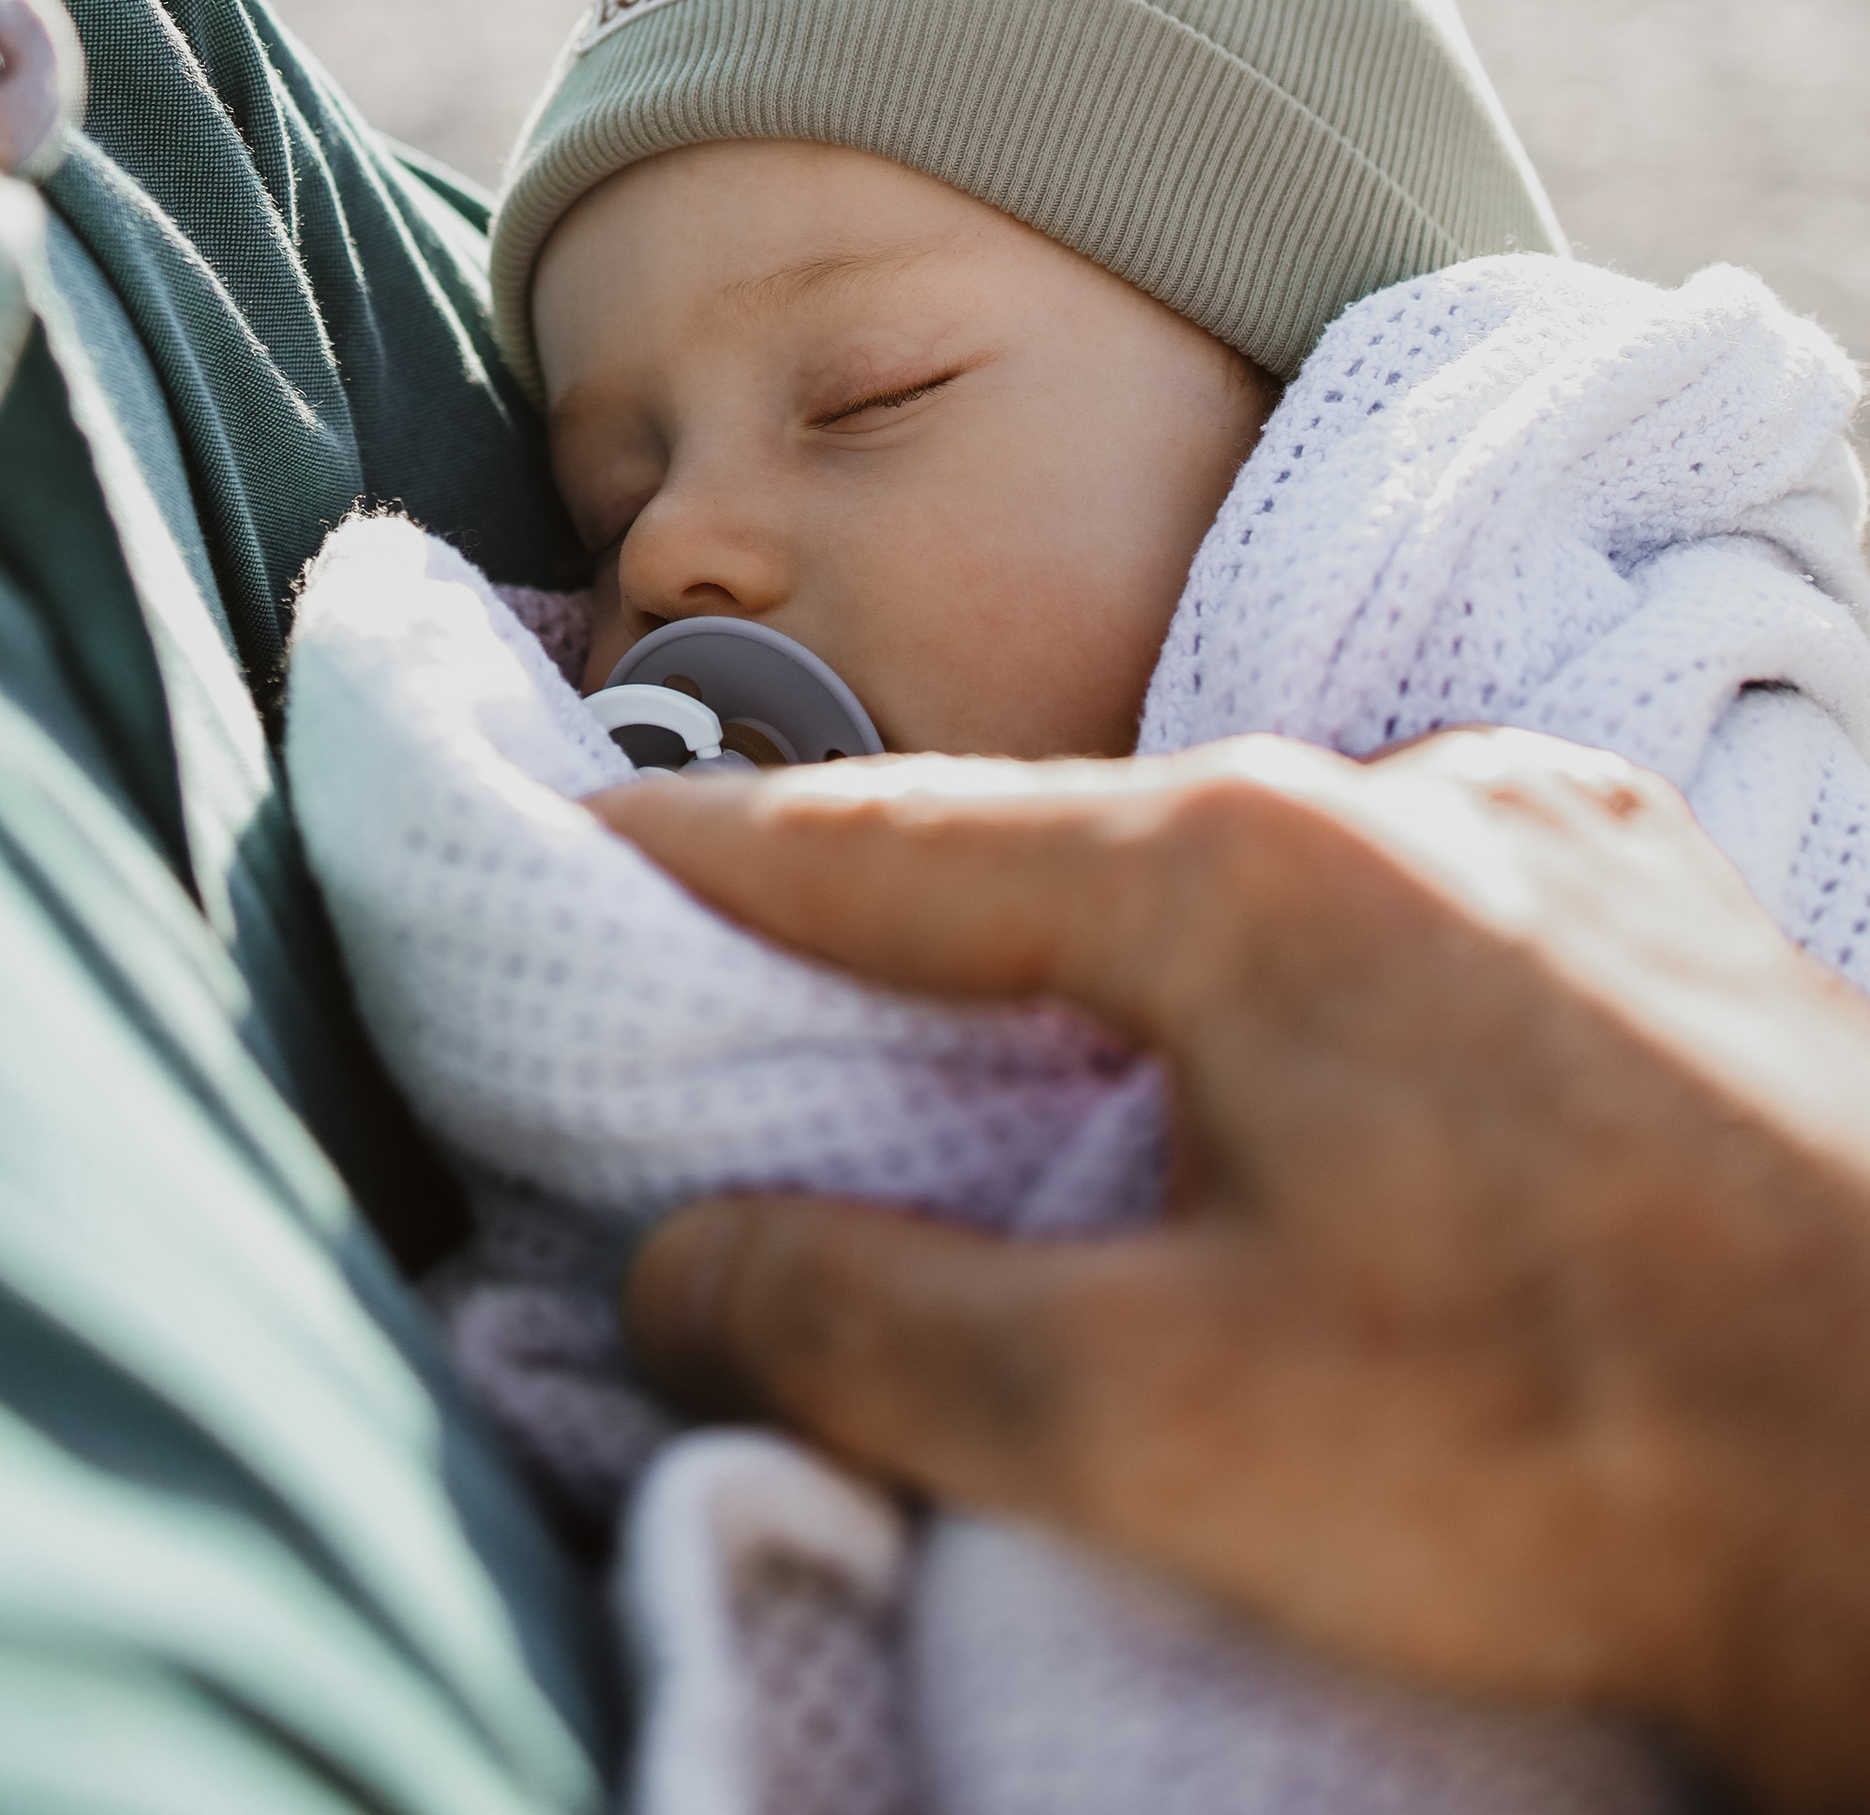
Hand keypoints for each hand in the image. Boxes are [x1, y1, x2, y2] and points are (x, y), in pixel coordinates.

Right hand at [592, 731, 1869, 1806]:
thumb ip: (870, 1325)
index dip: (704, 850)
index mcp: (1240, 865)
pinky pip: (1414, 928)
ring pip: (1258, 895)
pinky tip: (1338, 1138)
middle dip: (926, 947)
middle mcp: (1401, 790)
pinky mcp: (1671, 920)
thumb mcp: (1153, 1425)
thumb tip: (671, 1263)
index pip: (885, 837)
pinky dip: (1313, 1007)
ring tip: (1089, 1132)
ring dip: (1142, 991)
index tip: (565, 827)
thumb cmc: (1564, 1447)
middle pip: (1071, 858)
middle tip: (795, 1028)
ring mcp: (1559, 837)